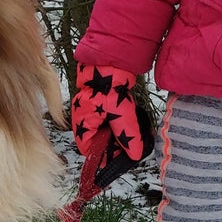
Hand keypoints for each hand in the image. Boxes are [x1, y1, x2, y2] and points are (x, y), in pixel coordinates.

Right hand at [70, 63, 153, 186]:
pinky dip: (123, 125)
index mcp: (83, 124)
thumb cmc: (109, 88)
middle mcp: (86, 120)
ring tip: (138, 138)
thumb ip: (128, 136)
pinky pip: (113, 122)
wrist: (110, 62)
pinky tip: (136, 126)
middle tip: (133, 148)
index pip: (88, 149)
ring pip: (108, 132)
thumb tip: (135, 155)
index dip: (103, 156)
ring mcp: (94, 113)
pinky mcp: (104, 106)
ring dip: (122, 136)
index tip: (120, 159)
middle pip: (99, 142)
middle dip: (116, 146)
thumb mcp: (121, 114)